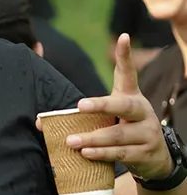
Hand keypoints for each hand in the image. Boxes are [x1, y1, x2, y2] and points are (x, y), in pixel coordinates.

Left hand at [64, 34, 174, 180]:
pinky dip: (103, 153)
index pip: (128, 74)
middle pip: (123, 105)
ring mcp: (147, 132)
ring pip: (118, 134)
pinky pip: (122, 153)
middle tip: (80, 105)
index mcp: (131, 97)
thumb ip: (82, 116)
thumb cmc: (123, 130)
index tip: (124, 37)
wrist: (155, 157)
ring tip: (71, 141)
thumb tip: (39, 121)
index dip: (126, 56)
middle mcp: (142, 111)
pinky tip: (87, 153)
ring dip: (93, 138)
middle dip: (102, 105)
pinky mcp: (146, 153)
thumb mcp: (109, 118)